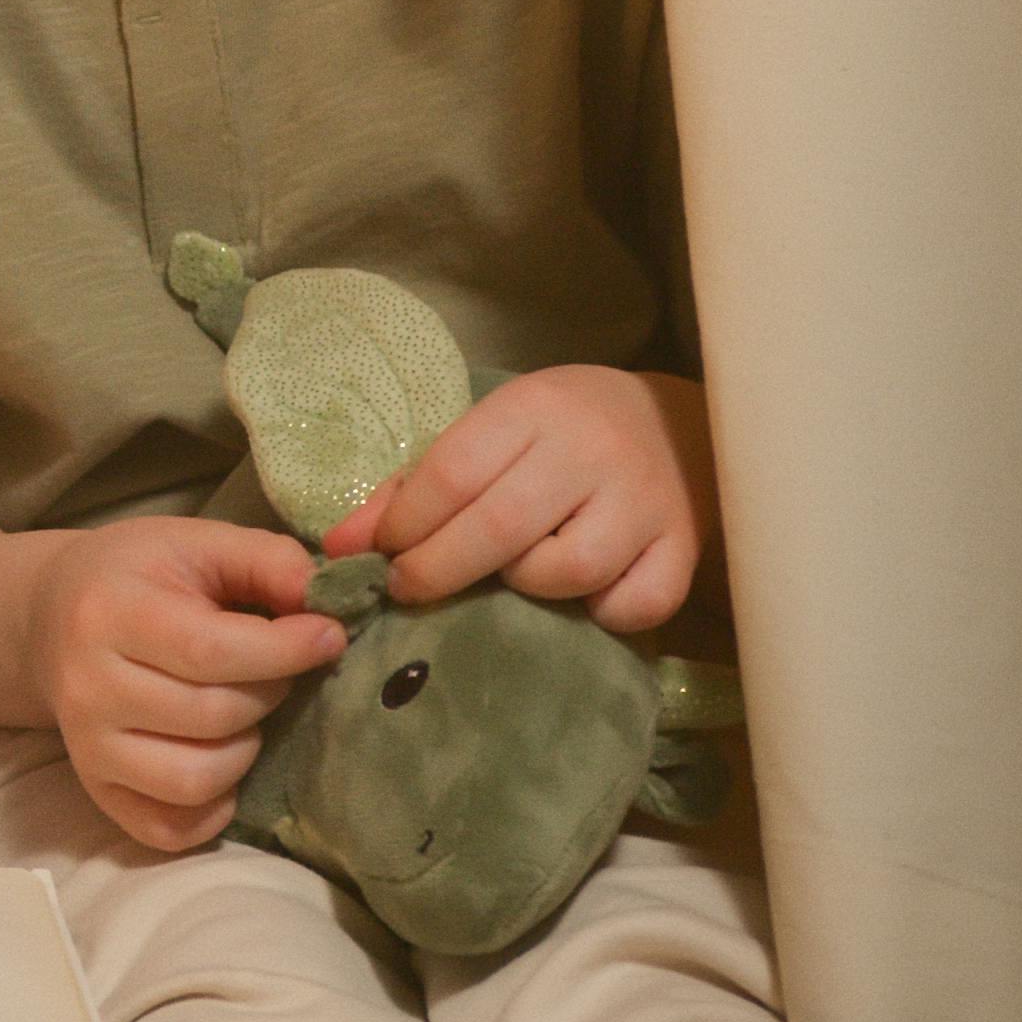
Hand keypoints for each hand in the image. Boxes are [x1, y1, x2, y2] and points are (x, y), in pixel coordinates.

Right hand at [18, 515, 349, 852]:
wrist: (49, 617)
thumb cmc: (136, 575)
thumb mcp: (195, 541)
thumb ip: (265, 559)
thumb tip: (322, 600)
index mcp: (109, 613)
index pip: (211, 651)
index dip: (286, 650)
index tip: (328, 636)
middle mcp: (88, 688)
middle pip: (212, 716)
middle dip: (269, 692)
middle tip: (275, 669)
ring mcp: (87, 748)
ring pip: (196, 780)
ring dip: (245, 750)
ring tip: (244, 714)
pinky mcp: (97, 790)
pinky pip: (169, 830)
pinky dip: (213, 809)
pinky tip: (223, 765)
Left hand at [325, 365, 709, 630]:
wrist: (682, 424)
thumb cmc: (564, 433)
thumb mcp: (493, 434)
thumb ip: (416, 487)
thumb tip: (339, 548)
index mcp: (534, 409)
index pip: (452, 472)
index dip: (405, 524)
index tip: (382, 555)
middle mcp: (590, 451)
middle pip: (499, 527)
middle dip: (438, 570)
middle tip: (410, 589)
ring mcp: (643, 501)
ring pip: (566, 570)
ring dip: (525, 586)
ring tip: (515, 574)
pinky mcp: (683, 546)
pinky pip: (634, 603)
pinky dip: (603, 611)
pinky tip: (587, 596)